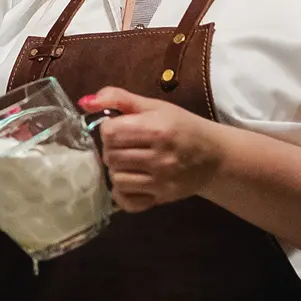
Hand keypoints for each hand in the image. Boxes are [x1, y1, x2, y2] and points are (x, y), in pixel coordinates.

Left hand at [79, 86, 225, 212]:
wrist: (215, 156)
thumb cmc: (182, 127)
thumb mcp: (154, 106)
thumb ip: (119, 99)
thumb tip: (85, 101)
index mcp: (157, 128)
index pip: (110, 132)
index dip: (109, 129)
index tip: (120, 129)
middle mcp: (159, 156)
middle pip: (111, 156)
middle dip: (112, 149)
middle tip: (125, 146)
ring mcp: (161, 180)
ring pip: (116, 178)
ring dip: (117, 170)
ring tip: (130, 162)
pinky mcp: (162, 197)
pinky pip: (127, 201)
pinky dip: (123, 193)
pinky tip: (132, 180)